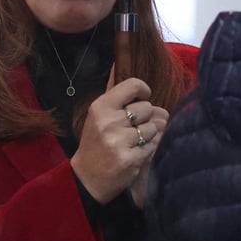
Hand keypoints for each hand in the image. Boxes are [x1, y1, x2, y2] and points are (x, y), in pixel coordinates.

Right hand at [70, 70, 167, 204]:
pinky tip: (135, 153)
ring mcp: (119, 141)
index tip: (142, 98)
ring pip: (153, 127)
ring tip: (133, 142)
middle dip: (145, 117)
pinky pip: (154, 145)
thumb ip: (114, 93)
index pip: (134, 85)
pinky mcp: (130, 159)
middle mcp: (109, 122)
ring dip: (148, 134)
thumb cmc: (95, 143)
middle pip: (147, 108)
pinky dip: (149, 149)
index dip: (143, 91)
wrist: (87, 178)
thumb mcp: (98, 115)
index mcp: (101, 106)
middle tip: (132, 127)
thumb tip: (117, 63)